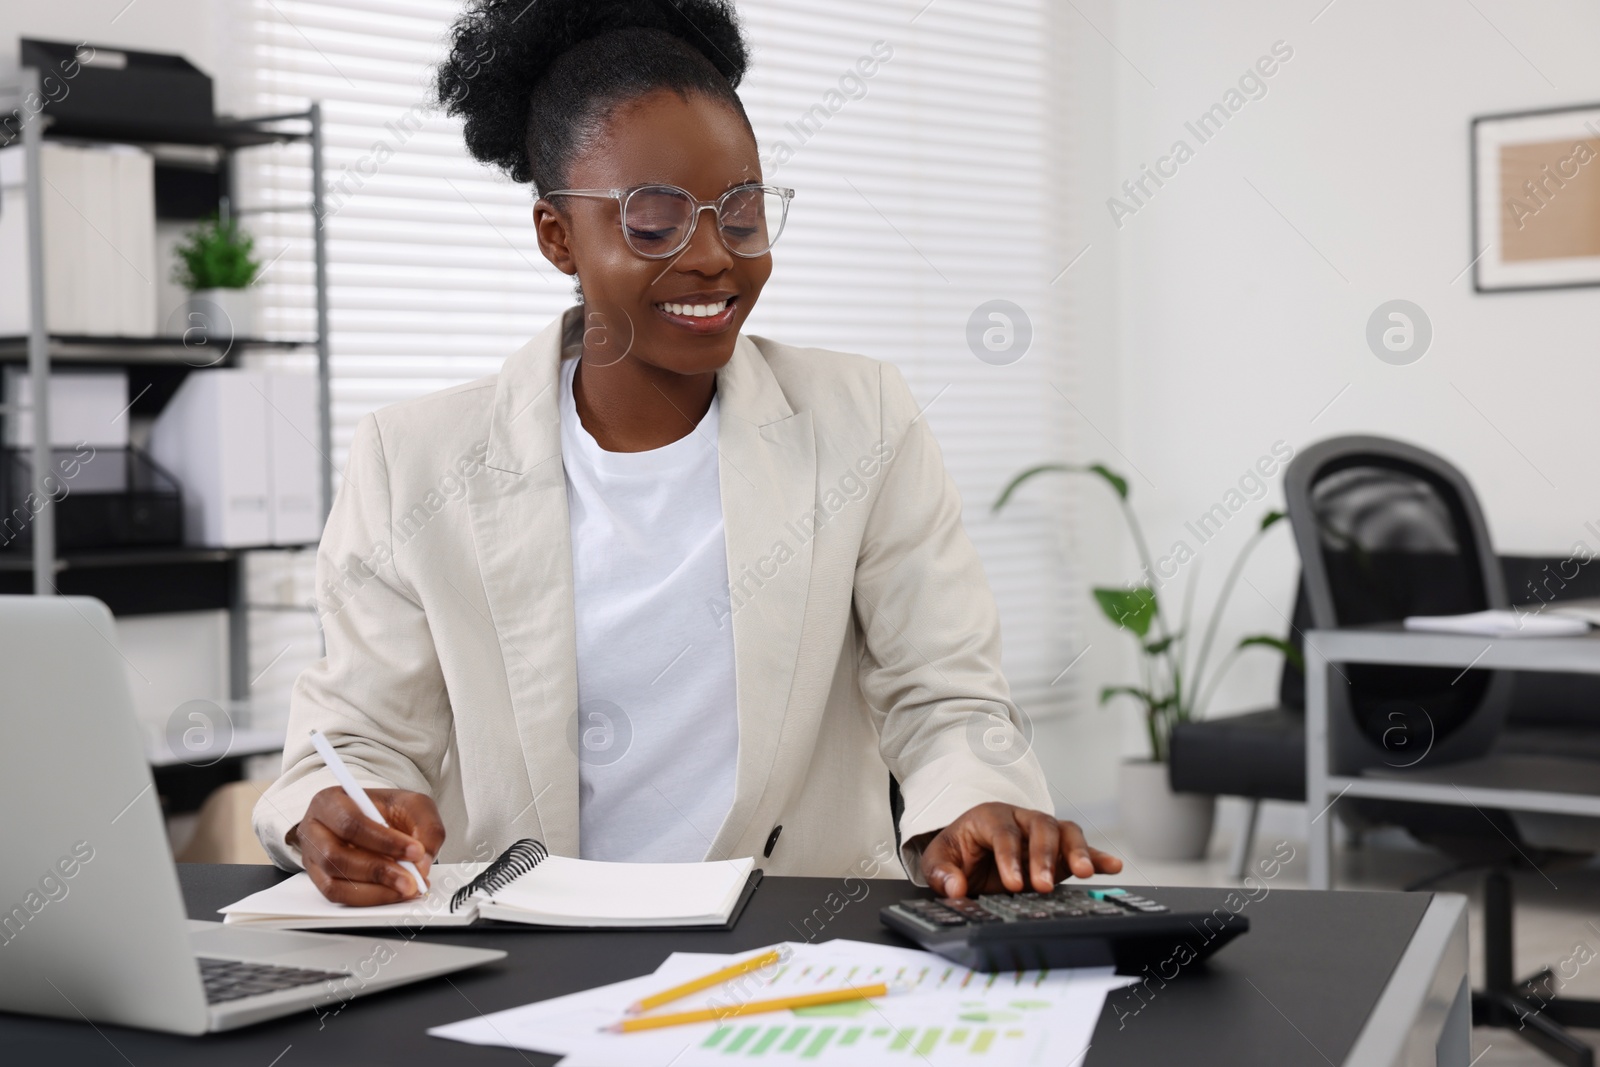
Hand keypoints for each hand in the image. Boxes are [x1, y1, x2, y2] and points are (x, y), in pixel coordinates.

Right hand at [288, 787, 444, 905]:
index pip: (351, 823)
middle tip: (411, 879)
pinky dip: (368, 899)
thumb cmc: (386, 809)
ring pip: (334, 883)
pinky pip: (338, 897)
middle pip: (336, 856)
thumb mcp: (412, 805)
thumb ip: (426, 828)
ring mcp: (313, 858)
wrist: (374, 818)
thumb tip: (422, 864)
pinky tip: (391, 893)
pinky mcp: (319, 880)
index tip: (415, 851)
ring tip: (405, 889)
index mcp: (331, 801)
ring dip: (374, 891)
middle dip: (379, 871)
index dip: (384, 841)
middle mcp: (315, 830)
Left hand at [917, 802, 1122, 897]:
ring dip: (1076, 851)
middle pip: (1039, 827)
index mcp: (990, 817)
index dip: (1009, 857)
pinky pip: (1082, 848)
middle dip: (1043, 856)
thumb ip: (941, 873)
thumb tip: (954, 888)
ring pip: (1065, 832)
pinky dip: (1098, 857)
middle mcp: (1021, 819)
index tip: (1013, 884)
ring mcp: (1043, 833)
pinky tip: (1113, 867)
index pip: (1003, 833)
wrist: (971, 851)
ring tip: (1084, 873)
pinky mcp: (1060, 849)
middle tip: (1042, 886)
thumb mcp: (939, 859)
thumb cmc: (959, 852)